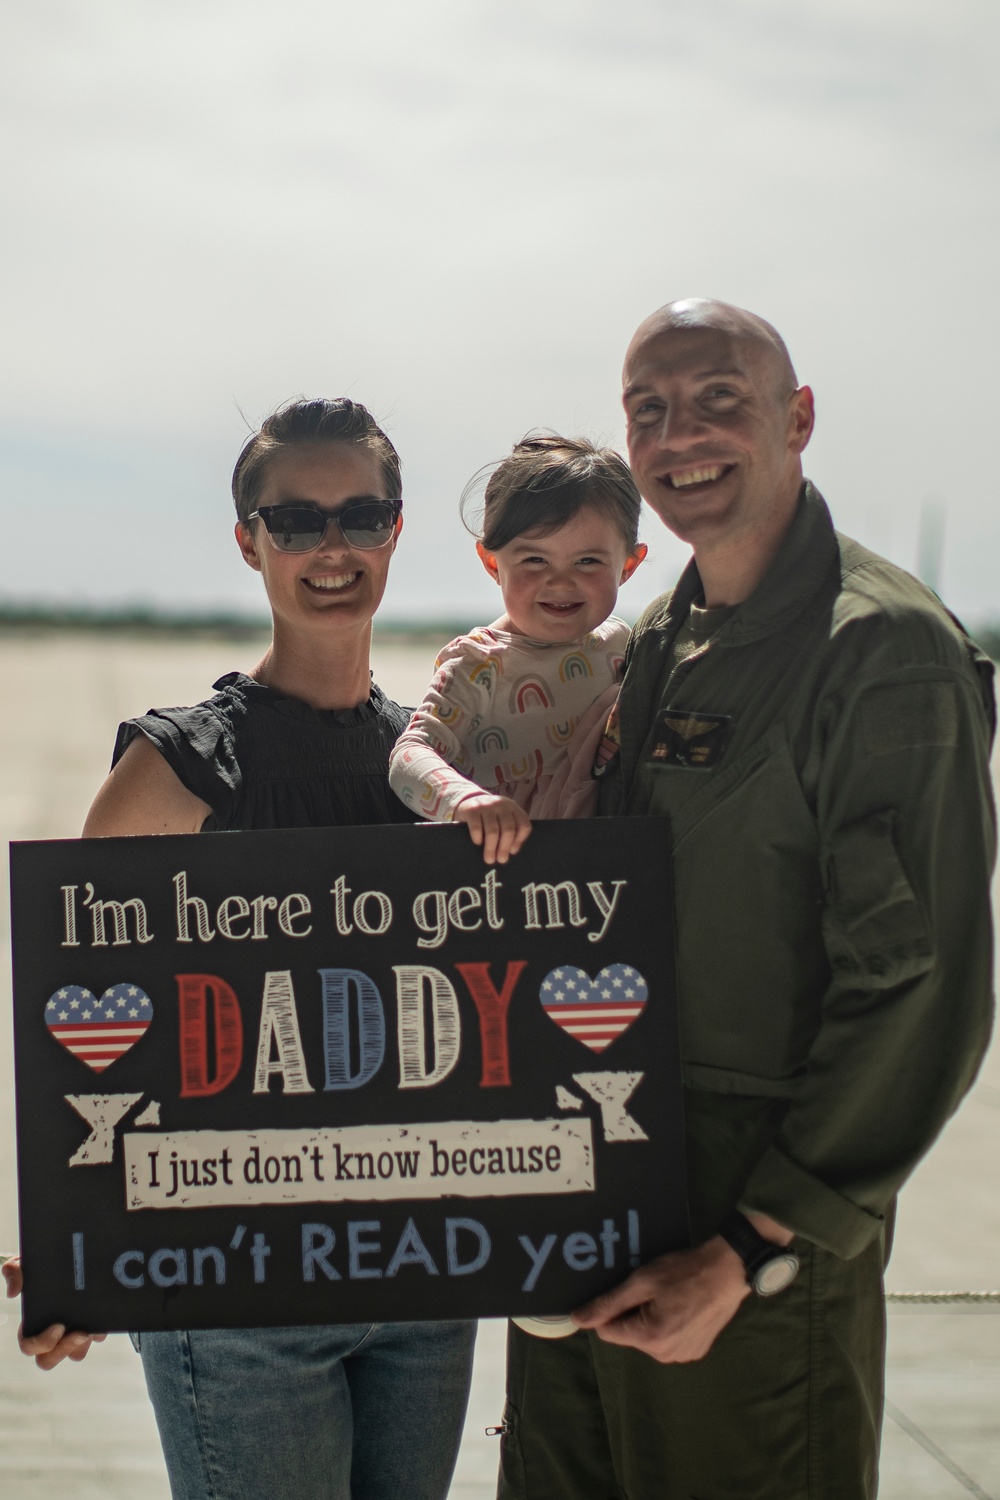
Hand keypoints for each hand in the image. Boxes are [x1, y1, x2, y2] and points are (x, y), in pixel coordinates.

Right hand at [2, 1254, 106, 1370]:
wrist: (76, 1257)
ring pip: (75, 1354)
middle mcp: (52, 1335)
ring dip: (82, 1344)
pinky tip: (105, 1321)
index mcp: (33, 1325)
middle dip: (64, 1349)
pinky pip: (96, 1339)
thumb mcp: (29, 1264)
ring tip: (93, 1328)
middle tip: (80, 1333)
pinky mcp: (91, 1327)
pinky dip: (100, 1332)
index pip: (29, 1346)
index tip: (59, 1326)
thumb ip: (15, 1271)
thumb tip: (12, 1292)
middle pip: (48, 1360)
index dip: (42, 1342)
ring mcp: (72, 1333)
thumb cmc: (45, 1266)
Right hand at [454, 793, 531, 864]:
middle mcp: (501, 804)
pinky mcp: (471, 809)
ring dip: (491, 848)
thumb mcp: (502, 819)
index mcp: (513, 807)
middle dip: (504, 847)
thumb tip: (511, 851)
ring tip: (489, 859)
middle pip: (508, 829)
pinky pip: (477, 827)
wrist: (467, 802)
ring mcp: (486, 805)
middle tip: (501, 860)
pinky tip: (478, 843)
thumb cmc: (488, 817)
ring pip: (493, 830)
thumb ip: (510, 831)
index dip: (520, 840)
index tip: (512, 852)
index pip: (523, 824)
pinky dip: (478, 838)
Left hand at [571, 1237, 749, 1363]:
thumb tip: (577, 1319)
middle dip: (633, 1313)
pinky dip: (668, 1325)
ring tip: (670, 1297)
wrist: (728, 1272)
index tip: (630, 1290)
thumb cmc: (683, 1271)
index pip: (607, 1331)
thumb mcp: (642, 1281)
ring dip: (650, 1319)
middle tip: (654, 1290)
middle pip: (628, 1335)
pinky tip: (682, 1307)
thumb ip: (608, 1303)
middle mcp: (665, 1355)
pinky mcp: (695, 1352)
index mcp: (650, 1338)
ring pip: (647, 1339)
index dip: (613, 1308)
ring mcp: (682, 1356)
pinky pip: (667, 1341)